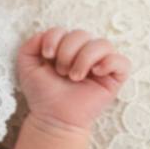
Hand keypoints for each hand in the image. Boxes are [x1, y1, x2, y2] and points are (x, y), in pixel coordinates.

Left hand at [16, 27, 131, 132]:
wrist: (53, 118)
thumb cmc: (42, 95)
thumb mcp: (27, 67)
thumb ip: (29, 46)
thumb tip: (44, 33)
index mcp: (65, 49)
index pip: (64, 30)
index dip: (55, 38)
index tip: (47, 55)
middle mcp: (84, 54)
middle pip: (82, 34)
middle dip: (67, 51)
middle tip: (61, 72)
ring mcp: (100, 64)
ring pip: (102, 44)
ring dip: (85, 58)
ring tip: (75, 77)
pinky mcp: (114, 78)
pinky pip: (122, 61)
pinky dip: (109, 63)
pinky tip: (95, 73)